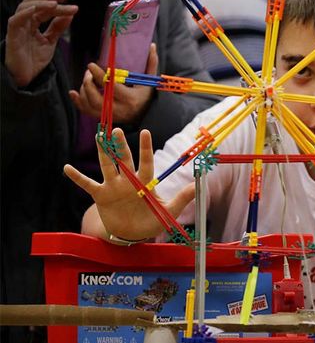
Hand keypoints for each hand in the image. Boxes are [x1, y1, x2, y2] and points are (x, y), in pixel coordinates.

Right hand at [4, 0, 76, 86]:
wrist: (26, 78)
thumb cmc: (34, 60)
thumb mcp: (50, 41)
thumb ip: (58, 28)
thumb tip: (70, 14)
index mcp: (32, 23)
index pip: (44, 8)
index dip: (58, 5)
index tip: (74, 6)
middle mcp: (24, 22)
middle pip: (33, 1)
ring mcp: (17, 28)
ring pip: (24, 7)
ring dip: (40, 3)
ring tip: (55, 3)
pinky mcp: (12, 37)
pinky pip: (15, 21)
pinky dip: (24, 13)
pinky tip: (35, 9)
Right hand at [64, 128, 194, 239]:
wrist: (133, 234)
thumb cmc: (152, 221)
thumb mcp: (168, 211)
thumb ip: (182, 198)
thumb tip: (197, 185)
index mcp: (145, 182)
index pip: (146, 162)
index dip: (145, 148)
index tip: (145, 132)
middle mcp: (128, 181)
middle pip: (124, 160)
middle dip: (120, 146)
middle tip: (116, 130)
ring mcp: (113, 187)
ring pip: (107, 166)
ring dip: (103, 153)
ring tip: (98, 136)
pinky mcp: (101, 196)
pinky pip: (87, 185)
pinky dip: (77, 177)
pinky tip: (67, 167)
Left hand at [69, 43, 157, 122]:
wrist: (146, 115)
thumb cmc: (147, 95)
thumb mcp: (150, 81)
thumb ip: (151, 63)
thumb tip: (152, 45)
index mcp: (130, 98)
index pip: (111, 87)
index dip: (99, 75)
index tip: (91, 65)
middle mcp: (119, 109)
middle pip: (97, 98)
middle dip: (88, 83)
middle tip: (88, 72)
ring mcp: (110, 115)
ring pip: (89, 104)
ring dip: (84, 90)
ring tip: (86, 79)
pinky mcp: (104, 117)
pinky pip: (86, 111)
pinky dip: (78, 101)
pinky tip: (73, 92)